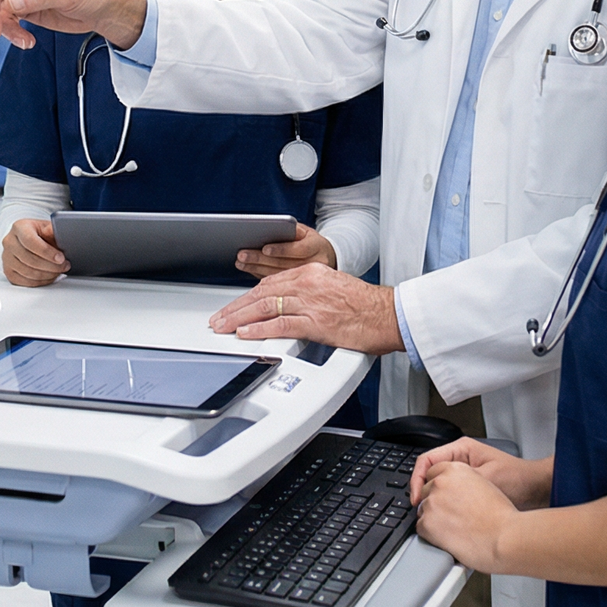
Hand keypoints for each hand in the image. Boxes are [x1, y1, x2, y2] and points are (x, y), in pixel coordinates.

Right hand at [1, 218, 68, 286]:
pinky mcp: (8, 271)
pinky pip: (24, 282)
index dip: (47, 252)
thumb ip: (53, 230)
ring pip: (27, 272)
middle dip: (51, 266)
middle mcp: (9, 242)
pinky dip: (40, 282)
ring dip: (47, 275)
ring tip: (58, 271)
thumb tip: (61, 232)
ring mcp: (6, 257)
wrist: (29, 239)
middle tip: (64, 266)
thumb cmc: (40, 233)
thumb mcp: (48, 227)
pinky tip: (49, 277)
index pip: (30, 241)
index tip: (61, 258)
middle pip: (29, 259)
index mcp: (19, 227)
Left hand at [207, 263, 401, 353]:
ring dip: (239, 318)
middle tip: (218, 319)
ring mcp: (310, 302)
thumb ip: (308, 294)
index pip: (269, 283)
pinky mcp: (316, 322)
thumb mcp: (332, 288)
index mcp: (310, 272)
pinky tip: (246, 334)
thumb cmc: (365, 306)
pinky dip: (260, 329)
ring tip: (223, 327)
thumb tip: (286, 307)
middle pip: (261, 293)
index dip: (247, 297)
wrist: (387, 314)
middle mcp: (307, 283)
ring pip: (265, 307)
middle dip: (236, 308)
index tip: (233, 306)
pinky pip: (281, 324)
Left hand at [236, 223, 335, 278]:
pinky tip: (250, 271)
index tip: (265, 248)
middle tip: (242, 255)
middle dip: (260, 259)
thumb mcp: (306, 232)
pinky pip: (277, 284)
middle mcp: (314, 264)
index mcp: (316, 247)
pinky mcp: (298, 289)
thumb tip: (268, 229)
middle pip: (284, 264)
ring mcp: (307, 279)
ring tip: (241, 263)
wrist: (327, 259)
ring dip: (256, 269)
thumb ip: (291, 230)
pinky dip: (261, 277)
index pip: (299, 249)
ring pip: (278, 276)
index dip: (281, 249)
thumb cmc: (311, 242)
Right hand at [411, 443, 552, 510]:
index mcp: (461, 450)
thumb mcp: (486, 478)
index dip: (417, 479)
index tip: (416, 497)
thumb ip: (461, 483)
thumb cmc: (518, 479)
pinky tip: (446, 516)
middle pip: (430, 473)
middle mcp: (461, 460)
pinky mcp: (470, 488)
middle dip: (423, 491)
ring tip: (430, 514)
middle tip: (419, 509)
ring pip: (439, 485)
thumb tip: (438, 492)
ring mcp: (465, 474)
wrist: (538, 490)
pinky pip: (450, 494)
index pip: (427, 461)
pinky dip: (445, 504)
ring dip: (434, 499)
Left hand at [413, 460, 518, 573]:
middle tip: (453, 516)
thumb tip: (452, 490)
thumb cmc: (501, 516)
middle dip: (436, 503)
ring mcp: (432, 502)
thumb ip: (464, 481)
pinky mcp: (427, 523)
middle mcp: (441, 482)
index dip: (439, 488)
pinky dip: (431, 535)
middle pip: (426, 492)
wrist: (505, 538)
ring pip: (422, 510)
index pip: (432, 473)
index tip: (443, 497)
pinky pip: (421, 528)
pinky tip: (448, 537)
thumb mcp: (484, 484)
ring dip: (433, 519)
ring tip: (454, 528)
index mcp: (455, 469)